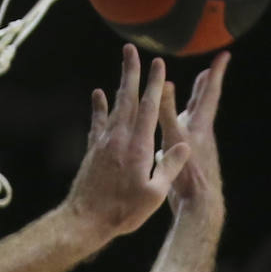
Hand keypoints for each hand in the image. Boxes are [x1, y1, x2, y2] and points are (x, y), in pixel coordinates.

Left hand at [63, 45, 189, 241]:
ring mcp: (103, 143)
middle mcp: (119, 139)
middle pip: (127, 98)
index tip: (158, 64)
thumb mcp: (154, 195)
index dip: (154, 85)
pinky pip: (97, 121)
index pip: (148, 109)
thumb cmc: (122, 212)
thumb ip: (170, 167)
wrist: (85, 221)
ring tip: (123, 65)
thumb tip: (185, 144)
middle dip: (132, 73)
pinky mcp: (93, 151)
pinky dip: (99, 106)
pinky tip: (98, 94)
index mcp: (138, 147)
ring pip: (113, 106)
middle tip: (132, 50)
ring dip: (119, 84)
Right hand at [161, 51, 228, 212]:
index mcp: (200, 127)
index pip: (209, 94)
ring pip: (191, 125)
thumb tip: (166, 84)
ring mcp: (196, 150)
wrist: (200, 207)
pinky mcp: (189, 164)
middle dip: (203, 88)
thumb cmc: (189, 175)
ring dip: (188, 111)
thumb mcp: (174, 139)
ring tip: (185, 103)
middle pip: (202, 106)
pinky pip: (181, 142)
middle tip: (207, 73)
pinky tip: (164, 144)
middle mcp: (201, 136)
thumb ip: (168, 113)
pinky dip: (175, 135)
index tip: (224, 55)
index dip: (216, 74)